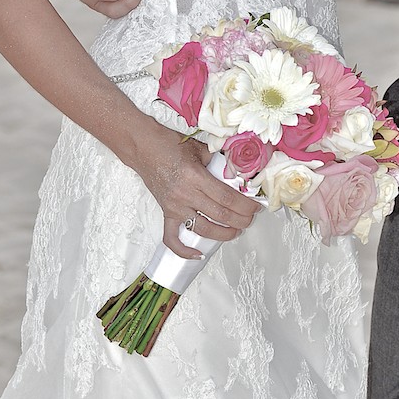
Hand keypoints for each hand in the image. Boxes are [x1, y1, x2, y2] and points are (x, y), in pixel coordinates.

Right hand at [133, 129, 261, 257]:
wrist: (143, 147)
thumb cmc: (169, 144)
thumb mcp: (200, 148)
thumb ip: (220, 162)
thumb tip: (240, 174)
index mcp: (195, 176)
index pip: (226, 197)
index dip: (245, 205)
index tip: (256, 207)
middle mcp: (185, 194)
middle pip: (219, 215)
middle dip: (240, 220)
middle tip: (250, 219)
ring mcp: (174, 206)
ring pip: (203, 228)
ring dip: (223, 234)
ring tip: (236, 232)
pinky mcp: (166, 212)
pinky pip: (172, 238)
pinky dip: (184, 250)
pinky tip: (198, 254)